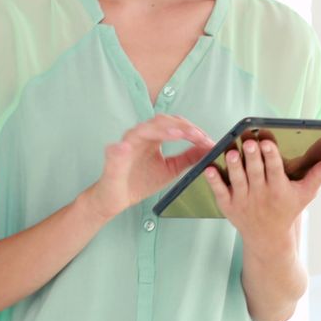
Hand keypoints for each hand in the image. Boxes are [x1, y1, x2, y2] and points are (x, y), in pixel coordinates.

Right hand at [84, 114, 214, 220]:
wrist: (118, 199)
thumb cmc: (141, 181)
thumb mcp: (171, 169)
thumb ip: (188, 157)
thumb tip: (208, 148)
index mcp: (154, 137)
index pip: (175, 125)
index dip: (192, 130)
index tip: (207, 140)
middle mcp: (140, 136)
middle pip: (162, 121)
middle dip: (182, 127)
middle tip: (198, 136)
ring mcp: (126, 145)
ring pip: (143, 130)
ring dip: (161, 130)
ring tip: (178, 134)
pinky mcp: (113, 159)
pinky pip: (116, 150)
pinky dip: (121, 148)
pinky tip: (126, 148)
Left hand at [205, 139, 320, 242]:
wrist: (268, 239)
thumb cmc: (287, 210)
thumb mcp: (305, 194)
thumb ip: (318, 176)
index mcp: (279, 190)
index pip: (275, 170)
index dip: (271, 156)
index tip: (267, 142)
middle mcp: (261, 196)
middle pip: (255, 173)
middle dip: (252, 157)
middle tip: (250, 142)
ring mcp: (243, 201)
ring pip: (237, 180)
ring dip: (234, 166)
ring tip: (231, 152)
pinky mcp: (229, 206)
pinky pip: (220, 192)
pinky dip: (214, 182)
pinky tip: (209, 168)